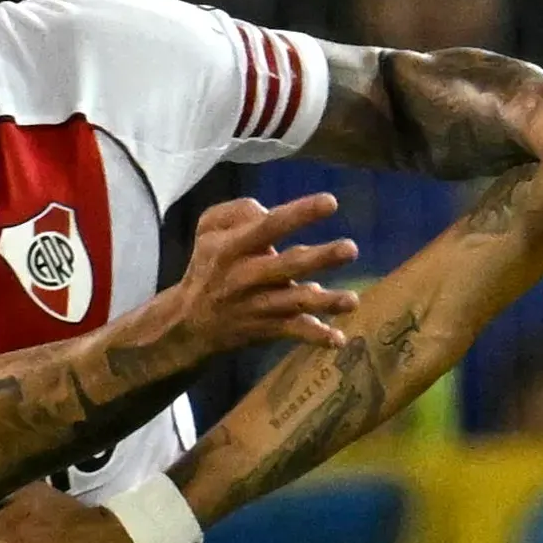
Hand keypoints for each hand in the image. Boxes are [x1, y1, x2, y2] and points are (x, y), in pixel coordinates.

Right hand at [147, 193, 358, 369]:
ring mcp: (259, 305)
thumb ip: (236, 211)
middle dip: (320, 258)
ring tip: (352, 300)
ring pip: (295, 303)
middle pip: (288, 265)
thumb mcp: (208, 229)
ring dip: (325, 302)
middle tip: (351, 249)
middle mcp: (247, 276)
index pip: (268, 226)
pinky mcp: (268, 327)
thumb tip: (268, 210)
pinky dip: (315, 337)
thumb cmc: (209, 264)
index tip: (331, 202)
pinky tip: (337, 339)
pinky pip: (293, 332)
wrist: (190, 322)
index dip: (299, 214)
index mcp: (233, 247)